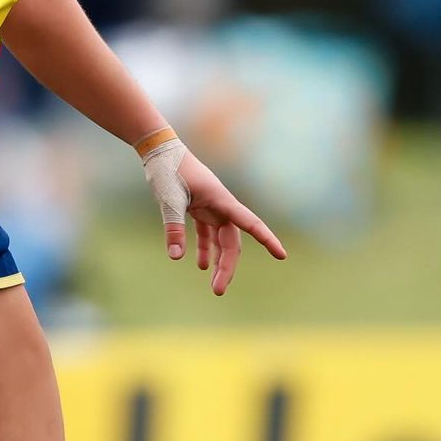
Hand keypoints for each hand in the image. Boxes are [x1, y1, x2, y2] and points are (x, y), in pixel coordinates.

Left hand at [145, 143, 286, 295]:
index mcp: (221, 200)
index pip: (250, 222)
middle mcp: (220, 205)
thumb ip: (174, 227)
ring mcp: (210, 206)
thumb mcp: (169, 199)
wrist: (159, 149)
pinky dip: (205, 248)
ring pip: (222, 239)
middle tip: (217, 291)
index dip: (266, 239)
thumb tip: (176, 258)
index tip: (282, 255)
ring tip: (214, 285)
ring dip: (218, 261)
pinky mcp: (198, 207)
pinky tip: (200, 265)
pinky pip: (207, 232)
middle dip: (227, 266)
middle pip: (232, 241)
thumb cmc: (168, 169)